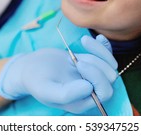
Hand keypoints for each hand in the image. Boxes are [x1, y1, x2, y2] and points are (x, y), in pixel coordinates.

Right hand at [0, 35, 116, 113]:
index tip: (79, 63)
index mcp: (83, 103)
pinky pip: (106, 56)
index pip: (104, 92)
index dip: (97, 77)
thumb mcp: (46, 89)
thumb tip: (89, 88)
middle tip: (75, 58)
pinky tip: (99, 37)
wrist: (30, 68)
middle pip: (110, 78)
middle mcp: (90, 92)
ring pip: (109, 65)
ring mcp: (92, 77)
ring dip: (96, 54)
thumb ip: (66, 94)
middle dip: (96, 64)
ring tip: (76, 50)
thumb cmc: (36, 81)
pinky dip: (104, 46)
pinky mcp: (91, 64)